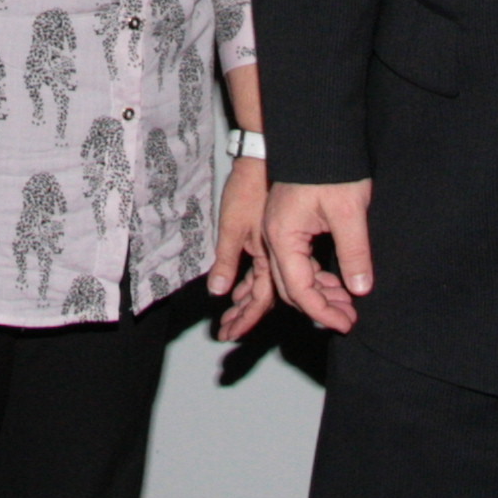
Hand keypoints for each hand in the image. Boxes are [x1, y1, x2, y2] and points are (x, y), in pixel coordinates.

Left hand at [208, 156, 276, 339]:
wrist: (262, 161)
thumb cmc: (247, 191)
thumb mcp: (231, 227)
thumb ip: (226, 262)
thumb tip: (218, 291)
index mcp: (269, 259)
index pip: (258, 301)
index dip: (244, 320)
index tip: (229, 335)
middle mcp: (278, 259)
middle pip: (264, 299)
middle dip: (244, 317)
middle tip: (227, 332)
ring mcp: (279, 250)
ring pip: (267, 287)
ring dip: (248, 303)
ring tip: (231, 317)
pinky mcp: (276, 240)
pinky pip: (268, 272)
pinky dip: (252, 285)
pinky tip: (241, 289)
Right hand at [263, 179, 373, 332]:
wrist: (316, 132)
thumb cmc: (329, 167)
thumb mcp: (348, 212)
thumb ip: (354, 253)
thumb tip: (361, 289)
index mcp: (282, 236)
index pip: (299, 289)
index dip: (322, 312)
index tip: (345, 324)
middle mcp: (274, 236)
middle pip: (290, 287)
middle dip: (319, 307)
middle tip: (348, 318)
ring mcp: (279, 230)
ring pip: (293, 275)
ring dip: (318, 293)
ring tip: (347, 304)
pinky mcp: (288, 223)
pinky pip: (296, 260)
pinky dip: (315, 275)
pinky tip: (337, 281)